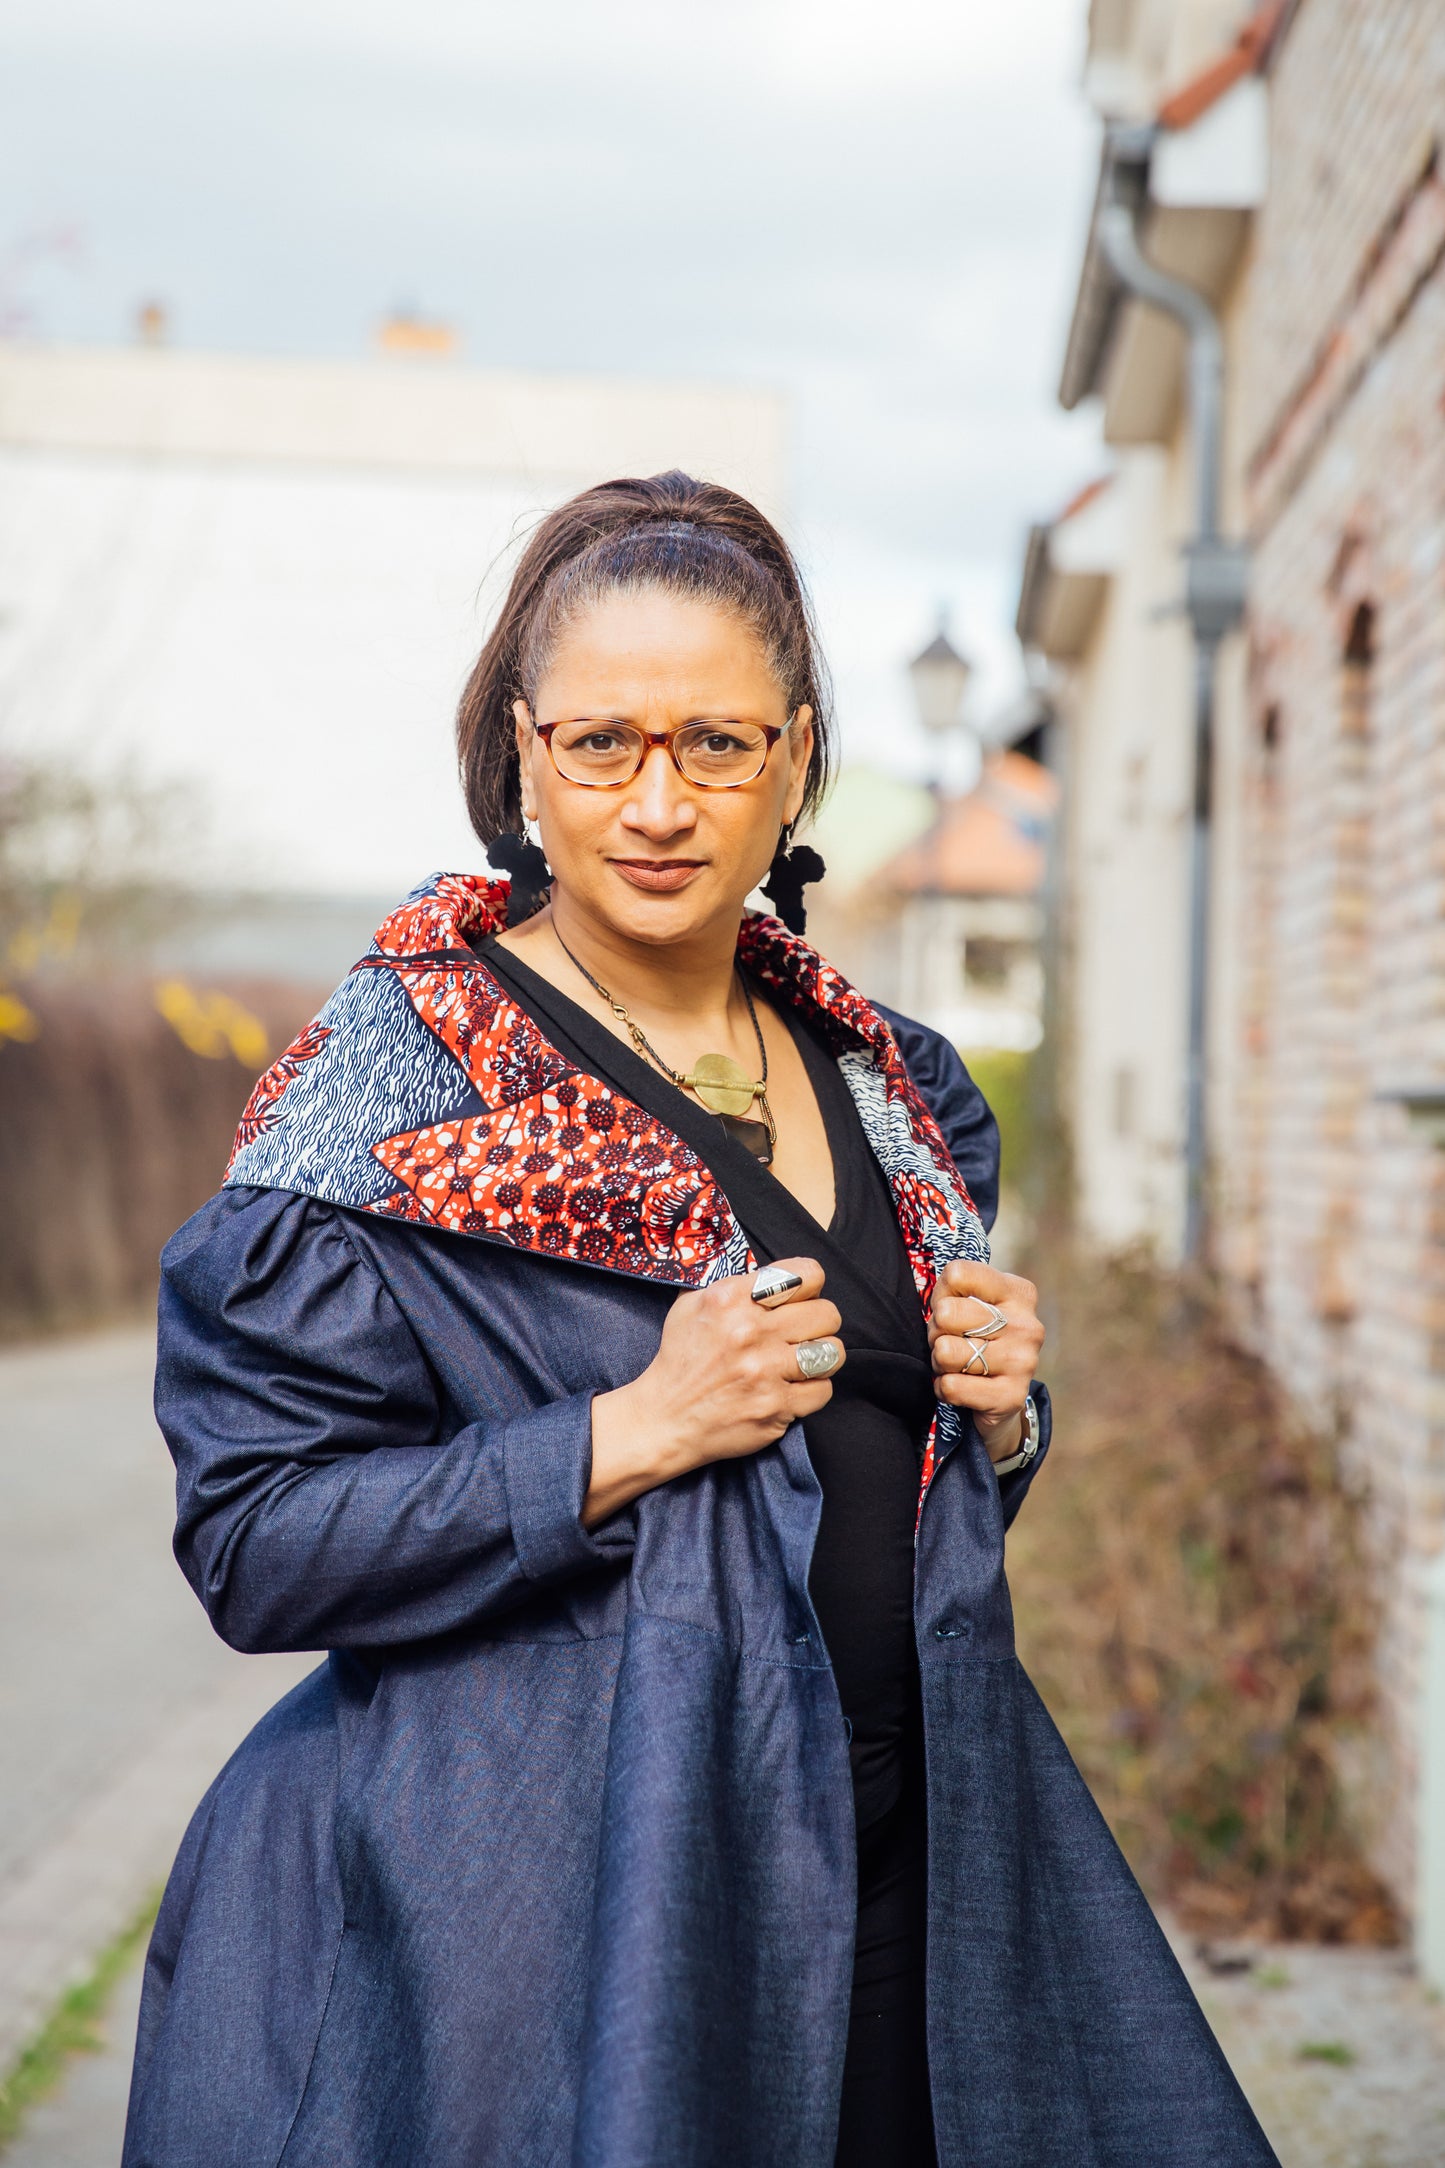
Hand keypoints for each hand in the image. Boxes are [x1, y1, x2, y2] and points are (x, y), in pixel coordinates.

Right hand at [585, 1257, 842, 1524]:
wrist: (665, 1419)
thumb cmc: (681, 1358)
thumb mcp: (692, 1304)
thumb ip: (734, 1283)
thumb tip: (773, 1271)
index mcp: (731, 1298)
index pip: (806, 1275)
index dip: (810, 1286)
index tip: (800, 1298)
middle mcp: (750, 1330)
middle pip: (827, 1314)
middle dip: (818, 1322)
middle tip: (801, 1333)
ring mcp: (765, 1371)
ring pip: (832, 1352)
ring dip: (821, 1356)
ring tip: (803, 1360)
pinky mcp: (775, 1407)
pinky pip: (823, 1390)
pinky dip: (812, 1390)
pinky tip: (792, 1388)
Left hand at [929, 1261, 1043, 1465]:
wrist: (1001, 1398)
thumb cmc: (978, 1339)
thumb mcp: (972, 1304)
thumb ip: (955, 1291)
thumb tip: (936, 1297)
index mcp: (1018, 1292)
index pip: (957, 1274)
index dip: (941, 1294)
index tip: (952, 1308)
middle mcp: (1026, 1325)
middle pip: (946, 1313)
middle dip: (936, 1331)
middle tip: (951, 1341)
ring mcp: (1023, 1362)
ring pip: (945, 1351)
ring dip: (939, 1362)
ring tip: (956, 1364)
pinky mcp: (1011, 1396)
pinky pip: (951, 1386)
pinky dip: (943, 1389)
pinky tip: (961, 1386)